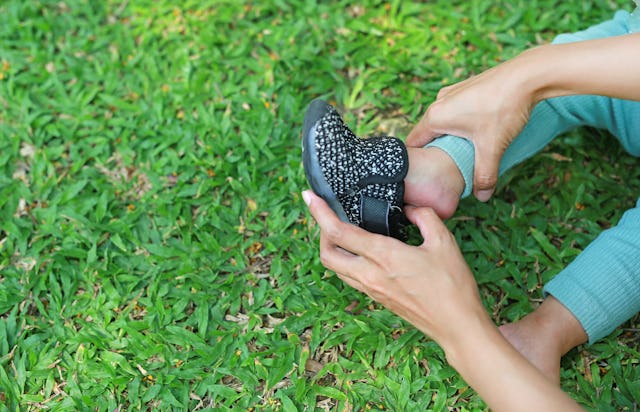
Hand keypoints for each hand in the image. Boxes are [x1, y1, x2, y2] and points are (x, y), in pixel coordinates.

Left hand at [302, 190, 486, 347]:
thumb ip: (424, 217)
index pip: (339, 232)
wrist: (456, 326)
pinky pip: (349, 277)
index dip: (320, 212)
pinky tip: (359, 251)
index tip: (310, 197)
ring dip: (331, 248)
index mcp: (384, 256)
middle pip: (326, 254)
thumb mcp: (444, 242)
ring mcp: (371, 289)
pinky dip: (345, 261)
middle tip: (328, 214)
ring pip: (335, 268)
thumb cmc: (453, 285)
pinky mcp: (377, 298)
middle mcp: (370, 275)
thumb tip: (409, 208)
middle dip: (320, 231)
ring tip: (341, 230)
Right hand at [406, 58, 534, 201]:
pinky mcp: (466, 88)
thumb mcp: (492, 147)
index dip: (420, 162)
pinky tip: (480, 130)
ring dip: (451, 136)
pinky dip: (462, 123)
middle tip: (451, 167)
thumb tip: (482, 197)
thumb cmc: (503, 108)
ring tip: (467, 150)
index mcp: (435, 117)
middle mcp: (439, 102)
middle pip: (428, 134)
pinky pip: (455, 111)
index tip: (428, 174)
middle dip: (438, 151)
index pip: (414, 144)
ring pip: (443, 122)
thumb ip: (484, 175)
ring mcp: (452, 92)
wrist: (528, 75)